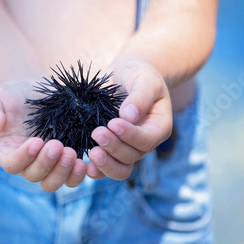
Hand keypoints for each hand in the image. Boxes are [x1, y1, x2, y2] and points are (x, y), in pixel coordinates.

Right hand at [0, 78, 86, 191]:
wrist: (35, 93)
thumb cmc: (11, 96)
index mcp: (7, 153)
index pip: (13, 164)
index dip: (24, 157)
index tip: (37, 141)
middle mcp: (27, 164)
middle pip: (36, 176)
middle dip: (48, 164)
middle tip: (59, 146)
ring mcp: (48, 165)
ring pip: (54, 182)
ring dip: (64, 173)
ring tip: (73, 155)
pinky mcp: (66, 160)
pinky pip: (72, 177)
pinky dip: (80, 174)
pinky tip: (87, 162)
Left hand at [86, 59, 172, 179]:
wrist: (125, 74)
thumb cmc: (139, 73)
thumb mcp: (144, 79)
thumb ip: (140, 96)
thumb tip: (129, 116)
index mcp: (158, 127)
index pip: (147, 139)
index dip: (130, 135)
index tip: (112, 123)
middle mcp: (144, 142)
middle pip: (132, 156)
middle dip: (114, 147)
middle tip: (97, 133)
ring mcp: (127, 148)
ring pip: (121, 168)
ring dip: (106, 164)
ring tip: (91, 153)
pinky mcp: (111, 148)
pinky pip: (106, 167)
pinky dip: (96, 170)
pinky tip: (85, 165)